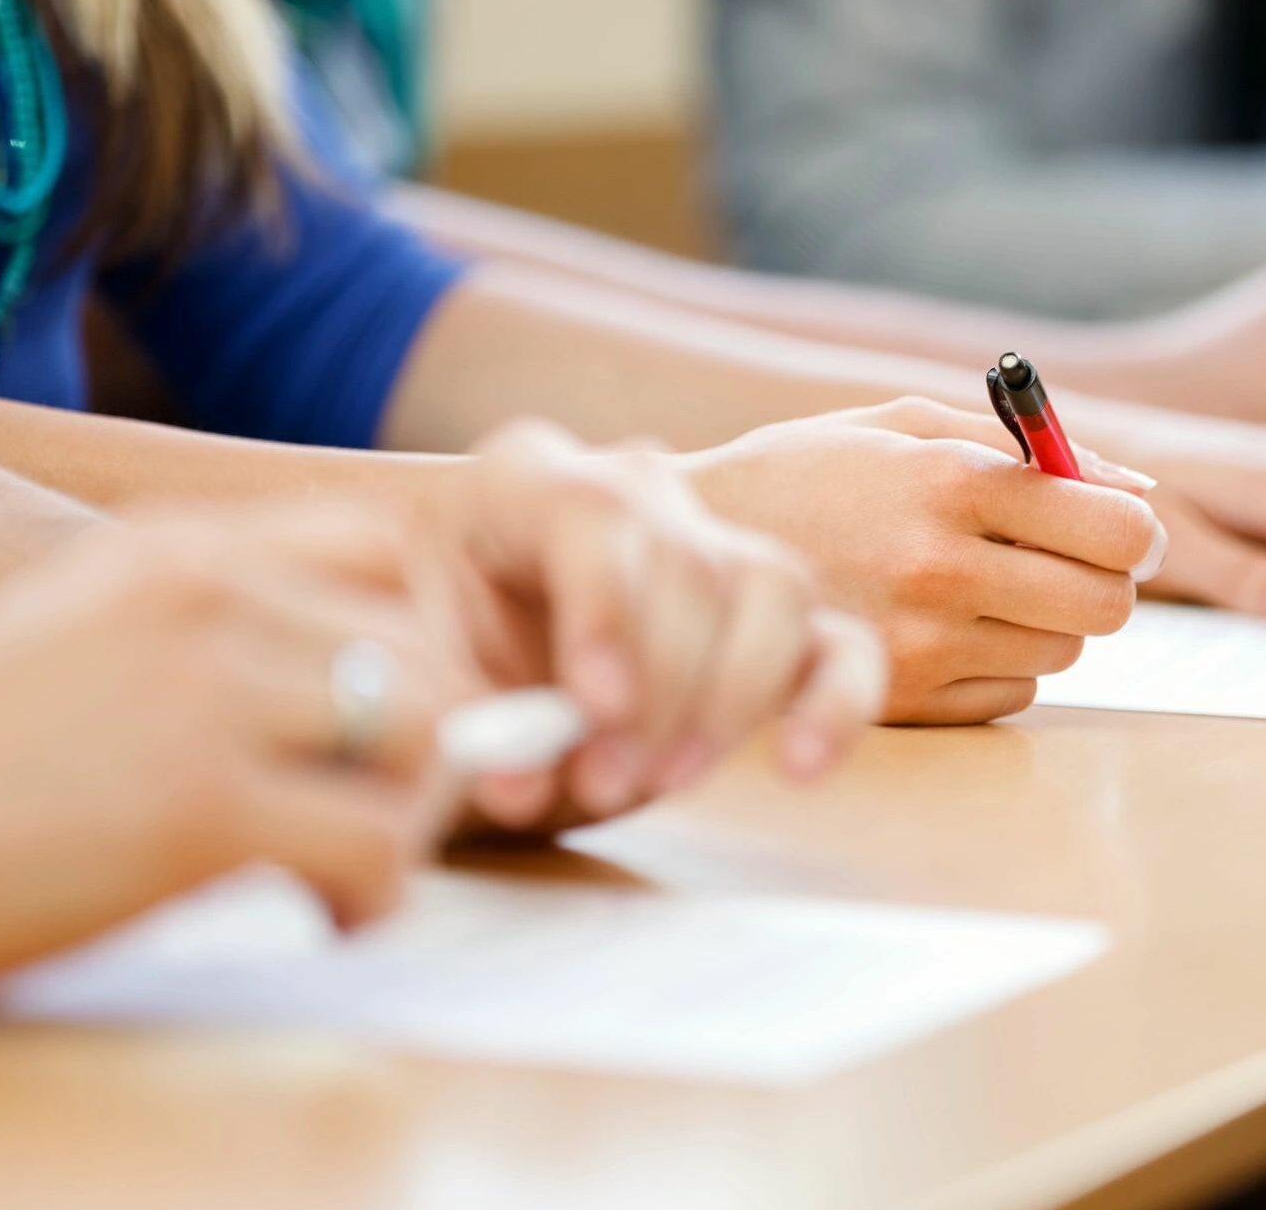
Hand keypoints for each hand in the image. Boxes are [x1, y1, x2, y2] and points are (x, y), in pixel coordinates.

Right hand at [0, 502, 482, 1004]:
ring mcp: (205, 692)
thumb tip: (372, 693)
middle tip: (377, 820)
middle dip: (426, 749)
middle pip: (424, 651)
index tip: (382, 725)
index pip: (383, 550)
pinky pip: (376, 842)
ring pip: (421, 736)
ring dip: (409, 819)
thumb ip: (219, 634)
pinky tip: (322, 917)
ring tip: (347, 871)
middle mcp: (205, 595)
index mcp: (176, 548)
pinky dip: (374, 896)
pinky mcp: (202, 804)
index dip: (417, 643)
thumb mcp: (88, 631)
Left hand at [433, 421, 886, 829]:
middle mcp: (636, 491)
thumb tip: (522, 784)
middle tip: (608, 783)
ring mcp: (715, 547)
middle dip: (660, 688)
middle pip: (689, 564)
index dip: (606, 608)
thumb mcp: (424, 673)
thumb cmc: (440, 649)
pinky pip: (841, 645)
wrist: (467, 651)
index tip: (597, 705)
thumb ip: (466, 725)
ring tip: (667, 782)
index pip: (595, 515)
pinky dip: (834, 706)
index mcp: (528, 480)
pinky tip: (798, 768)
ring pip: (773, 589)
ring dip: (730, 700)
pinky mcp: (775, 622)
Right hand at [680, 399, 1166, 724]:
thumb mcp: (906, 424)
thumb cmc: (812, 472)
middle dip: (1105, 582)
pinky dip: (999, 665)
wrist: (693, 551)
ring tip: (983, 587)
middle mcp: (939, 568)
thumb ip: (1025, 447)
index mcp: (949, 482)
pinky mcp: (901, 700)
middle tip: (1069, 563)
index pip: (1112, 527)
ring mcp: (919, 643)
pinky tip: (946, 629)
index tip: (1124, 530)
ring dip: (1045, 622)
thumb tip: (1138, 491)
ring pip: (1062, 652)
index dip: (1136, 531)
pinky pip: (1012, 694)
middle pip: (1106, 604)